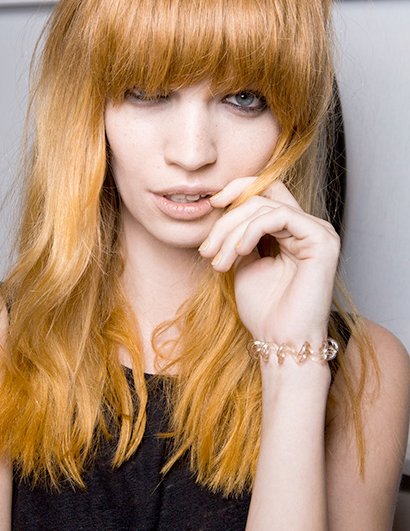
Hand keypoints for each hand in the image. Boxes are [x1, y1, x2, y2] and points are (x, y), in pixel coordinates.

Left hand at [198, 178, 339, 344]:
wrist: (279, 341)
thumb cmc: (263, 310)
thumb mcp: (242, 262)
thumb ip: (238, 234)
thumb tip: (223, 209)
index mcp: (292, 230)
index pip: (266, 190)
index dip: (237, 190)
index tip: (211, 204)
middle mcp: (308, 227)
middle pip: (261, 197)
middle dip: (226, 221)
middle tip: (207, 251)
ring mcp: (318, 231)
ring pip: (265, 206)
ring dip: (232, 232)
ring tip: (218, 261)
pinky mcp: (322, 240)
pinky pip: (280, 216)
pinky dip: (252, 230)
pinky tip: (239, 252)